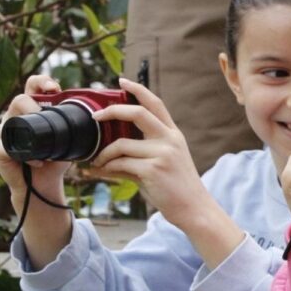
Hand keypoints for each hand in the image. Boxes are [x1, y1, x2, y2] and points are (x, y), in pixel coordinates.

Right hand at [0, 75, 71, 202]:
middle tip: (47, 112)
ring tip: (44, 143)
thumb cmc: (56, 157)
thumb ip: (79, 125)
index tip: (55, 87)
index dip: (41, 82)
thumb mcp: (71, 139)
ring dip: (28, 129)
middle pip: (19, 99)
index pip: (32, 87)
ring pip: (9, 121)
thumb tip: (99, 115)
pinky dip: (25, 155)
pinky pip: (5, 147)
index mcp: (32, 110)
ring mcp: (3, 132)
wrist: (45, 183)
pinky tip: (39, 161)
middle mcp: (15, 117)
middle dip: (34, 104)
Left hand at [88, 78, 209, 228]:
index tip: (122, 82)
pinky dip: (105, 168)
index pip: (156, 104)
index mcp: (173, 135)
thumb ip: (143, 152)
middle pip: (137, 113)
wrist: (195, 209)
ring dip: (103, 154)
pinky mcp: (153, 170)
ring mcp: (162, 154)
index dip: (138, 90)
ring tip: (97, 162)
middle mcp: (169, 140)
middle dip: (111, 111)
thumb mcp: (166, 163)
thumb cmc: (178, 188)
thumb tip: (110, 152)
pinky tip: (99, 172)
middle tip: (95, 117)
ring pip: (121, 144)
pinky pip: (119, 164)